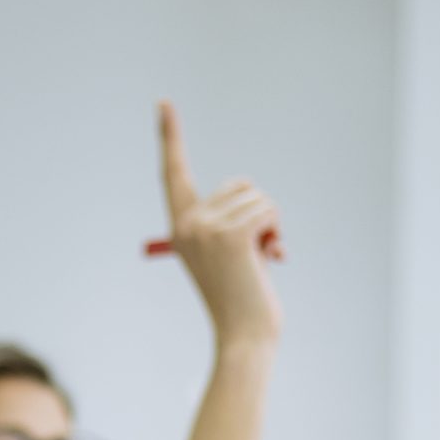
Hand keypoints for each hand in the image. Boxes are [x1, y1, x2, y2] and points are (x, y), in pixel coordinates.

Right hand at [157, 99, 282, 346]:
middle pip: (239, 185)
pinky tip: (268, 258)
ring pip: (258, 198)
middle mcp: (188, 222)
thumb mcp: (231, 258)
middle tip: (256, 251)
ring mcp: (207, 227)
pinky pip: (267, 211)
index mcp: (181, 227)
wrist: (243, 337)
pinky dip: (275, 232)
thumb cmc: (240, 303)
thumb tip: (259, 206)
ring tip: (261, 259)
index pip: (173, 172)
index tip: (163, 103)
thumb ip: (232, 229)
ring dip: (270, 225)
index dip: (170, 136)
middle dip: (258, 212)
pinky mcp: (231, 234)